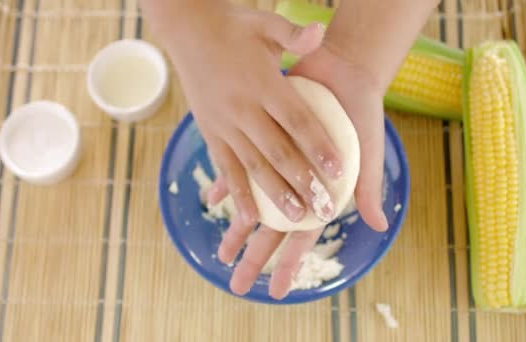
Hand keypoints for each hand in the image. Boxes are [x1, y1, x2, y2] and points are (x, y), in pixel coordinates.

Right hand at [147, 2, 342, 227]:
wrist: (187, 28)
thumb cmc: (235, 26)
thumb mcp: (267, 23)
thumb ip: (295, 35)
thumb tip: (320, 34)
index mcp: (262, 83)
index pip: (297, 120)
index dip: (318, 145)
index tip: (338, 170)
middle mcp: (243, 108)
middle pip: (278, 150)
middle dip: (302, 181)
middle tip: (324, 208)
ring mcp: (224, 123)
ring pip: (253, 165)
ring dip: (275, 194)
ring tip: (295, 218)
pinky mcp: (210, 132)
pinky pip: (225, 167)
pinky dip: (237, 193)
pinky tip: (250, 216)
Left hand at [211, 42, 388, 299]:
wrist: (343, 70)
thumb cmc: (362, 114)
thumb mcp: (368, 152)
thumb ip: (367, 188)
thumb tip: (378, 226)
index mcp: (322, 194)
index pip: (303, 236)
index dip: (289, 263)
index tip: (276, 291)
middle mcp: (298, 185)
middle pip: (273, 229)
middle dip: (255, 256)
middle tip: (236, 283)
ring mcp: (280, 166)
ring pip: (255, 205)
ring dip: (238, 228)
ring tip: (220, 252)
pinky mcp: (265, 142)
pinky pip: (242, 166)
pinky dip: (229, 182)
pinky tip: (213, 198)